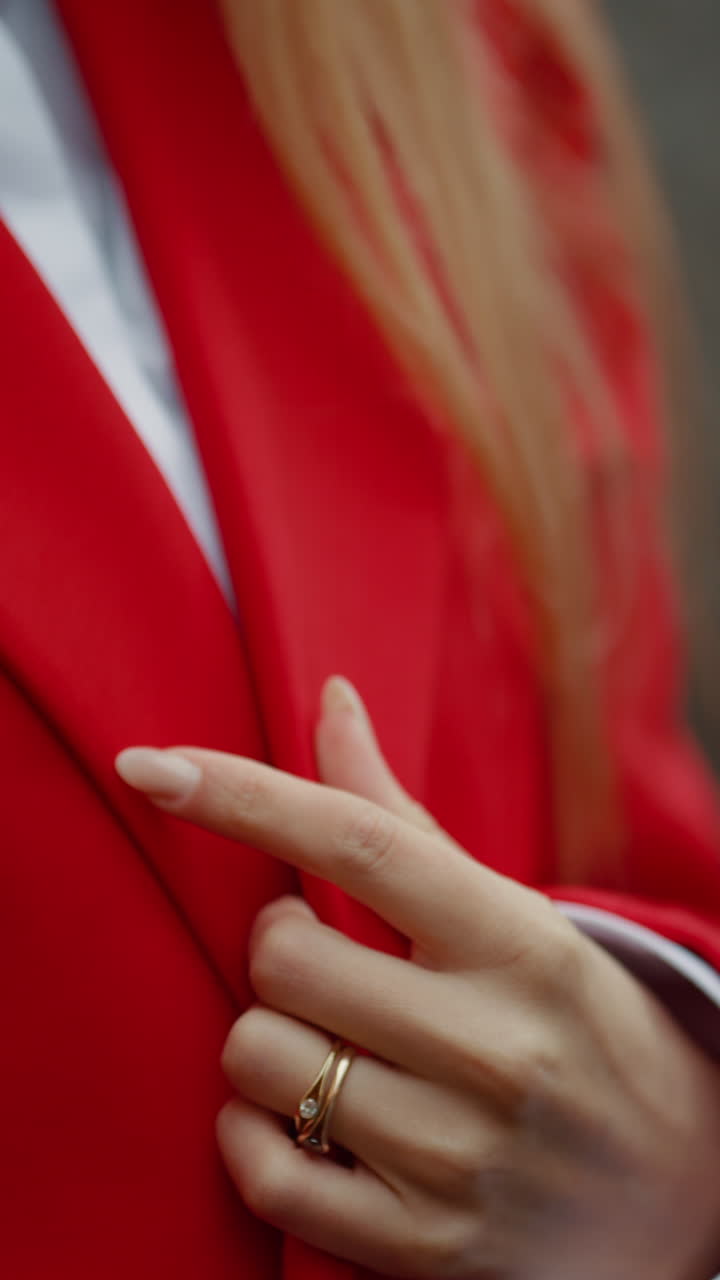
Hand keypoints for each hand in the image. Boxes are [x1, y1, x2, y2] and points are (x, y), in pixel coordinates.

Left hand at [116, 679, 719, 1279]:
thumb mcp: (510, 914)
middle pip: (284, 956)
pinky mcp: (424, 1244)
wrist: (674, 1186)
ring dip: (264, 1037)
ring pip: (259, 1059)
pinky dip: (251, 1131)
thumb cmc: (570, 1021)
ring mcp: (459, 1156)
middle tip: (325, 955)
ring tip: (325, 1039)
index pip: (357, 842)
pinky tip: (299, 1115)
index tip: (152, 763)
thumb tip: (331, 700)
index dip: (241, 794)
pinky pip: (265, 1170)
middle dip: (276, 943)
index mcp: (519, 943)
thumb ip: (400, 818)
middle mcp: (495, 1048)